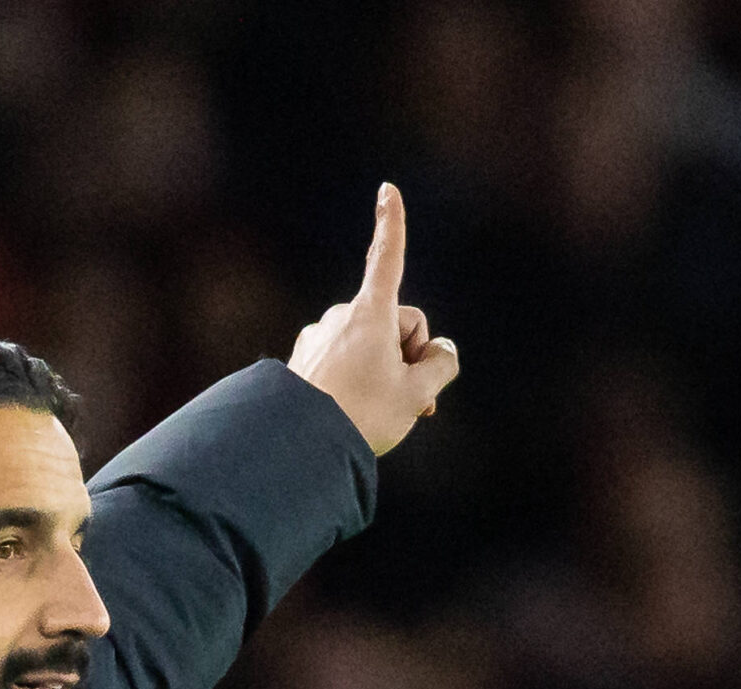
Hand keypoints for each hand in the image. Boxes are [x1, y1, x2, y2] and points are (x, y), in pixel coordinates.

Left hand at [288, 183, 459, 455]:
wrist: (297, 448)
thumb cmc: (362, 416)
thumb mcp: (417, 394)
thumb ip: (442, 365)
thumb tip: (441, 352)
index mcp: (369, 314)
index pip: (387, 259)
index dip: (392, 225)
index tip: (387, 189)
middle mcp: (340, 317)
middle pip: (398, 323)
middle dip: (412, 354)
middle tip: (414, 399)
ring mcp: (319, 338)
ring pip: (371, 345)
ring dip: (386, 370)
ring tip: (381, 410)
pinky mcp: (304, 361)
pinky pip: (345, 361)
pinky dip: (358, 378)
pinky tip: (354, 409)